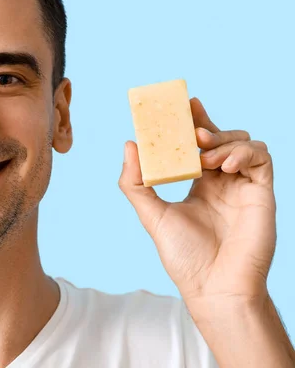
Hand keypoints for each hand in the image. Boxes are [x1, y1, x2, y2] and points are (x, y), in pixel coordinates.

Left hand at [119, 97, 276, 304]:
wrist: (213, 286)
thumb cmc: (184, 256)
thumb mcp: (152, 214)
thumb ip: (136, 182)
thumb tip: (129, 145)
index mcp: (199, 185)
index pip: (197, 145)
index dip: (192, 123)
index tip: (182, 105)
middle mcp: (222, 183)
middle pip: (221, 138)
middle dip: (207, 126)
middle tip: (191, 126)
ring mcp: (243, 187)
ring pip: (243, 143)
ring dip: (223, 141)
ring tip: (204, 156)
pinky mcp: (262, 194)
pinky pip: (262, 159)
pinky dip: (244, 153)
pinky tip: (222, 165)